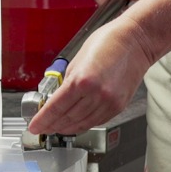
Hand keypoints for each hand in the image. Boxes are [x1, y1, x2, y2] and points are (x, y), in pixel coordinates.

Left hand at [25, 16, 155, 136]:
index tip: (35, 126)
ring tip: (57, 129)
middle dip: (53, 125)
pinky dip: (84, 124)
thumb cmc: (108, 42)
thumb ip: (68, 81)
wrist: (135, 42)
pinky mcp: (118, 106)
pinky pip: (97, 120)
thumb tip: (58, 97)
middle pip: (68, 118)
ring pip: (82, 123)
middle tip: (44, 128)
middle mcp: (96, 94)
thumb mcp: (78, 58)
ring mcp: (108, 102)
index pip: (56, 107)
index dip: (43, 120)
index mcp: (82, 80)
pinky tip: (76, 124)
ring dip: (67, 128)